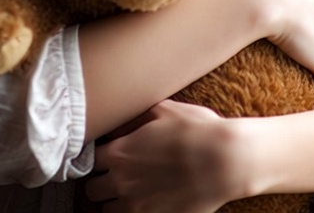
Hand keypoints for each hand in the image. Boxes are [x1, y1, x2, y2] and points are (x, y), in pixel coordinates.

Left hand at [84, 99, 242, 212]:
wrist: (224, 161)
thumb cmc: (197, 131)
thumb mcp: (164, 111)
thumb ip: (136, 119)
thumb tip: (120, 125)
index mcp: (120, 153)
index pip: (89, 160)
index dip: (99, 156)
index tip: (108, 154)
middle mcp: (121, 182)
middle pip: (92, 190)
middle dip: (103, 181)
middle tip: (118, 175)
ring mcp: (136, 206)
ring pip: (107, 211)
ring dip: (115, 201)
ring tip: (132, 191)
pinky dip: (132, 212)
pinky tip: (147, 202)